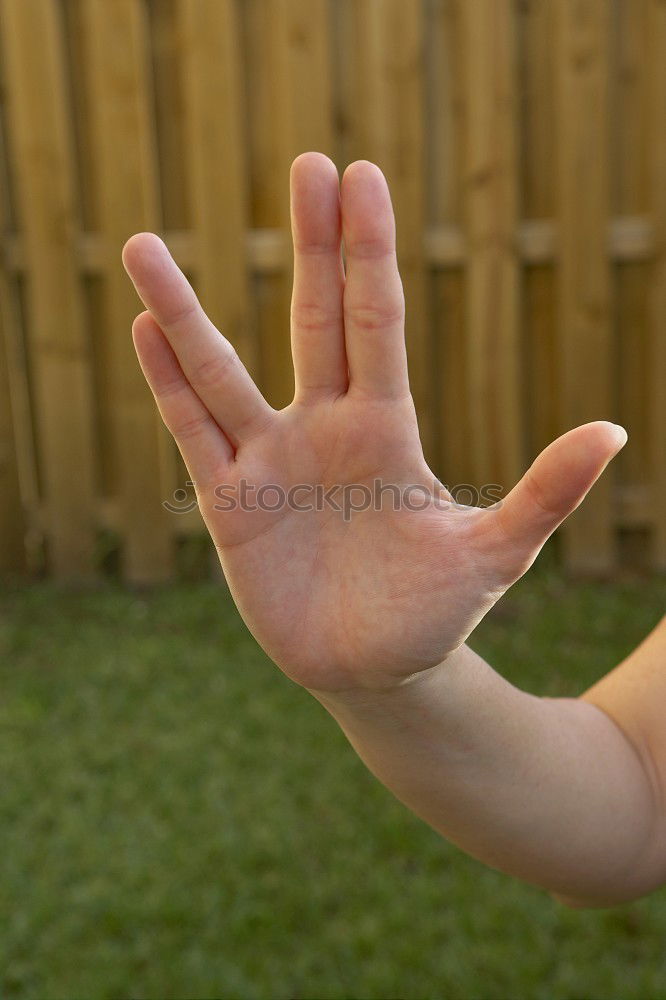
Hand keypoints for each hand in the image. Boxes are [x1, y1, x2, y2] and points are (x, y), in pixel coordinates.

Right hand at [122, 152, 625, 693]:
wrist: (376, 668)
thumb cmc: (436, 610)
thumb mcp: (495, 552)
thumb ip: (545, 493)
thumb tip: (616, 430)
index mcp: (385, 429)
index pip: (374, 321)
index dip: (367, 251)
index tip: (360, 176)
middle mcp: (325, 429)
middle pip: (312, 319)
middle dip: (311, 244)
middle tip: (309, 165)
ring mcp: (271, 460)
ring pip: (221, 372)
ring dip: (184, 312)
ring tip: (142, 247)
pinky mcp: (229, 503)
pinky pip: (193, 432)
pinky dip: (167, 384)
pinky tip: (145, 330)